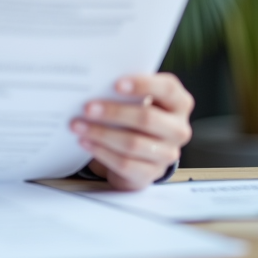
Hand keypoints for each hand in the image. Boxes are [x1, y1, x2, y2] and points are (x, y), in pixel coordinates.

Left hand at [70, 73, 192, 190]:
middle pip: (147, 119)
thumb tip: (97, 84)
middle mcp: (178, 129)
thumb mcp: (140, 100)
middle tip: (87, 108)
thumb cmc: (138, 116)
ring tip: (79, 125)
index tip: (116, 84)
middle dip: (114, 113)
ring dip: (101, 134)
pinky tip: (85, 142)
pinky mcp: (151, 173)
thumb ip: (127, 92)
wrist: (142, 152)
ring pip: (133, 144)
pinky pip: (125, 164)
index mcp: (179, 103)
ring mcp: (167, 154)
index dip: (143, 84)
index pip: (167, 89)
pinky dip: (102, 152)